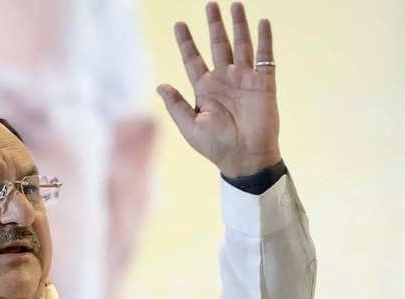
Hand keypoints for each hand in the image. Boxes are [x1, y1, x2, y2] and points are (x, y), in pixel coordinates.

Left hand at [158, 2, 280, 177]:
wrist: (245, 157)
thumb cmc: (215, 147)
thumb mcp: (189, 126)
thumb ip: (175, 105)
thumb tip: (159, 86)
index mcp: (204, 90)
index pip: (193, 60)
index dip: (186, 42)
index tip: (179, 25)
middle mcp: (223, 80)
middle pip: (217, 45)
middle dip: (214, 25)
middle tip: (210, 4)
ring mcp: (244, 80)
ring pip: (241, 45)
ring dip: (238, 25)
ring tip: (234, 5)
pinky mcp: (263, 83)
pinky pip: (264, 57)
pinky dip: (264, 39)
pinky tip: (262, 22)